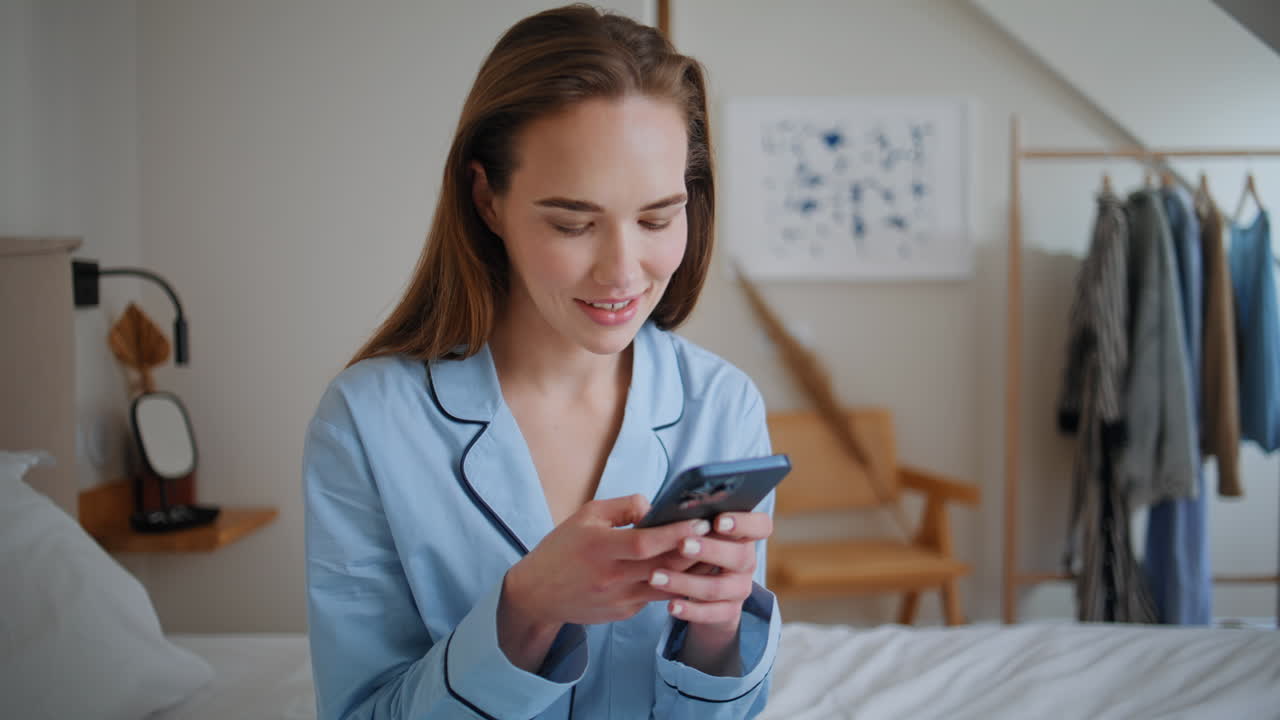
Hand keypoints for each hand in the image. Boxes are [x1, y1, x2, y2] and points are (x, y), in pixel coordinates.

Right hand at [502, 494, 711, 628]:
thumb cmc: (562, 548)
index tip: (702, 522)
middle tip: (722, 536)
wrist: (537, 594)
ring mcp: (620, 599)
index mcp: (601, 548)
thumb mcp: (585, 516)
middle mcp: (612, 577)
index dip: (676, 533)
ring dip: (694, 572)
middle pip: (665, 567)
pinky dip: (676, 584)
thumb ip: (621, 507)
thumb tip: (653, 506)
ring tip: (717, 553)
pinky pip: (656, 597)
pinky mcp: (624, 612)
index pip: (646, 542)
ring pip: (667, 586)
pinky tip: (693, 572)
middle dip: (696, 551)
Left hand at [648, 511, 772, 628]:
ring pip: (718, 587)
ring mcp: (739, 589)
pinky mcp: (728, 613)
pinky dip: (690, 610)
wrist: (705, 597)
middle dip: (709, 550)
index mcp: (743, 535)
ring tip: (656, 577)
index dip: (744, 523)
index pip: (761, 525)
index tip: (718, 521)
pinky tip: (670, 605)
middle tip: (682, 544)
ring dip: (685, 582)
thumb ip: (687, 520)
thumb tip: (659, 509)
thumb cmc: (695, 551)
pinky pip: (711, 614)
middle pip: (740, 556)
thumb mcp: (696, 533)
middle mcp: (746, 561)